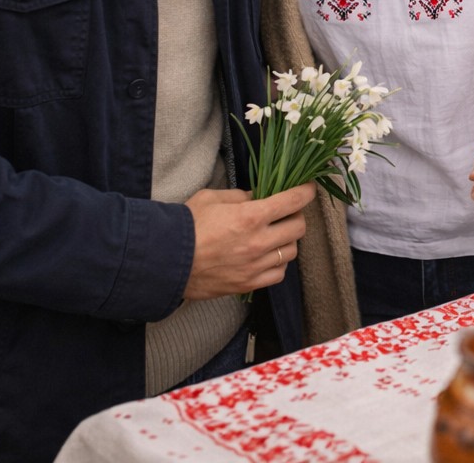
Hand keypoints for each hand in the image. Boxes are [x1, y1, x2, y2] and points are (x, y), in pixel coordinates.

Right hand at [182, 183, 314, 300]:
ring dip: (288, 240)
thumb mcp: (212, 198)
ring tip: (274, 235)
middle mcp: (258, 242)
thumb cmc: (186, 225)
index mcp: (251, 216)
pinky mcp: (248, 284)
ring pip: (292, 251)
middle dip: (296, 216)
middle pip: (299, 227)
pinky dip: (278, 263)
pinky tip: (267, 256)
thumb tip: (259, 197)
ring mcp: (255, 266)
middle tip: (285, 212)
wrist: (165, 261)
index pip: (293, 201)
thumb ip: (241, 196)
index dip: (306, 192)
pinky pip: (279, 274)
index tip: (308, 188)